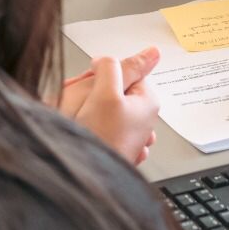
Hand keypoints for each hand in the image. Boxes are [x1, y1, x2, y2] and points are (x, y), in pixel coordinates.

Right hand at [54, 46, 161, 164]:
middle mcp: (143, 119)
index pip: (124, 71)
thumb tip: (144, 52)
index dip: (103, 74)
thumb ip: (115, 66)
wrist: (84, 176)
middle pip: (113, 89)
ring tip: (80, 123)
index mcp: (148, 102)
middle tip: (82, 105)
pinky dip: (89, 126)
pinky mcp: (115, 146)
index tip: (93, 84)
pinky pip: (99, 124)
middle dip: (93, 92)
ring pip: (102, 107)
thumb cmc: (99, 139)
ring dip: (87, 110)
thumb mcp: (104, 91)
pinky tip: (84, 134)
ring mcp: (129, 134)